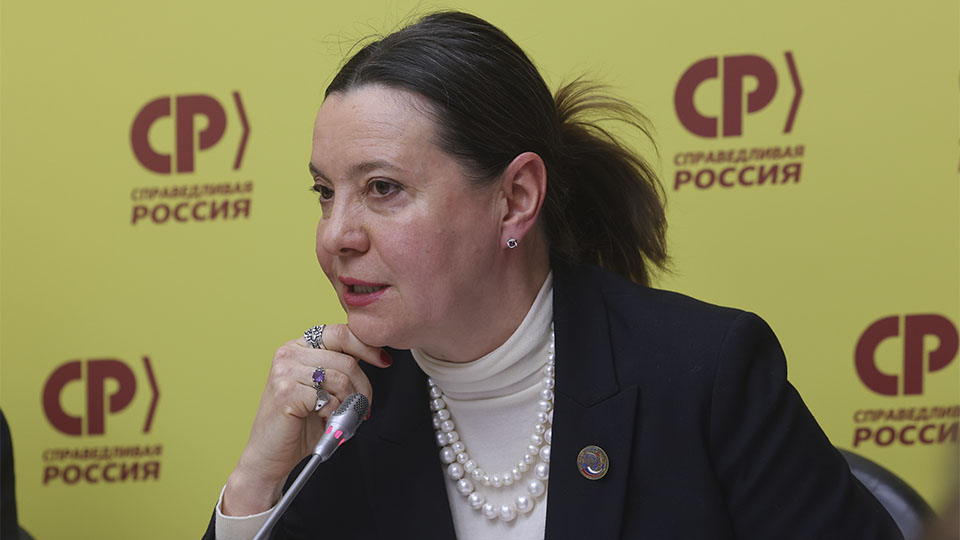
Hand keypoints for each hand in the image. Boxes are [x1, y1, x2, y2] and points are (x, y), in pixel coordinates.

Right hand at [221, 324, 391, 515]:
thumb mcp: (324, 388)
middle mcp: (289, 353)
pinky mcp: (286, 392)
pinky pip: (328, 400)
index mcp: (299, 347)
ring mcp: (284, 371)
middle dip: (363, 387)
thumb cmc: (298, 425)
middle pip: (346, 359)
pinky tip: (324, 421)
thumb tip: (375, 357)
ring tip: (341, 418)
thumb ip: (340, 368)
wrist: (270, 457)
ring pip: (340, 379)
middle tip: (363, 407)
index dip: (366, 347)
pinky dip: (334, 415)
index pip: (340, 332)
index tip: (382, 361)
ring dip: (349, 404)